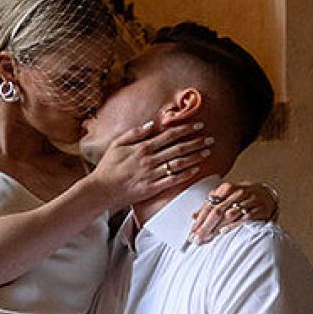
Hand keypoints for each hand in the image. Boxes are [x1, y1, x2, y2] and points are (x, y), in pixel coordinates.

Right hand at [88, 117, 214, 212]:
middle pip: (178, 148)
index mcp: (142, 147)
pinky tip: (196, 169)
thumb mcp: (117, 144)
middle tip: (210, 138)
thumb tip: (152, 123)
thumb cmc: (107, 167)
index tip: (199, 125)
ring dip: (195, 157)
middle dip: (196, 142)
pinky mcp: (153, 188)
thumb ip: (135, 133)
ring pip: (179, 163)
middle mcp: (150, 160)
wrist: (101, 190)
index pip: (169, 135)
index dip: (186, 129)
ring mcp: (152, 174)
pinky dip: (186, 174)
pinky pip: (173, 180)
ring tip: (207, 152)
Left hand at [189, 178, 277, 243]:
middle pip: (217, 211)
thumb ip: (210, 205)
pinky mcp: (259, 208)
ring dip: (217, 228)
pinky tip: (224, 232)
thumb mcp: (225, 197)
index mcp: (226, 189)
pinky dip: (234, 225)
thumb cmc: (242, 198)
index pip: (209, 206)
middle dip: (205, 227)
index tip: (192, 233)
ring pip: (230, 214)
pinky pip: (245, 218)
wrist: (266, 195)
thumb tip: (194, 216)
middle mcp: (237, 193)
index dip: (199, 221)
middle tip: (197, 240)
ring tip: (207, 238)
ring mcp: (249, 200)